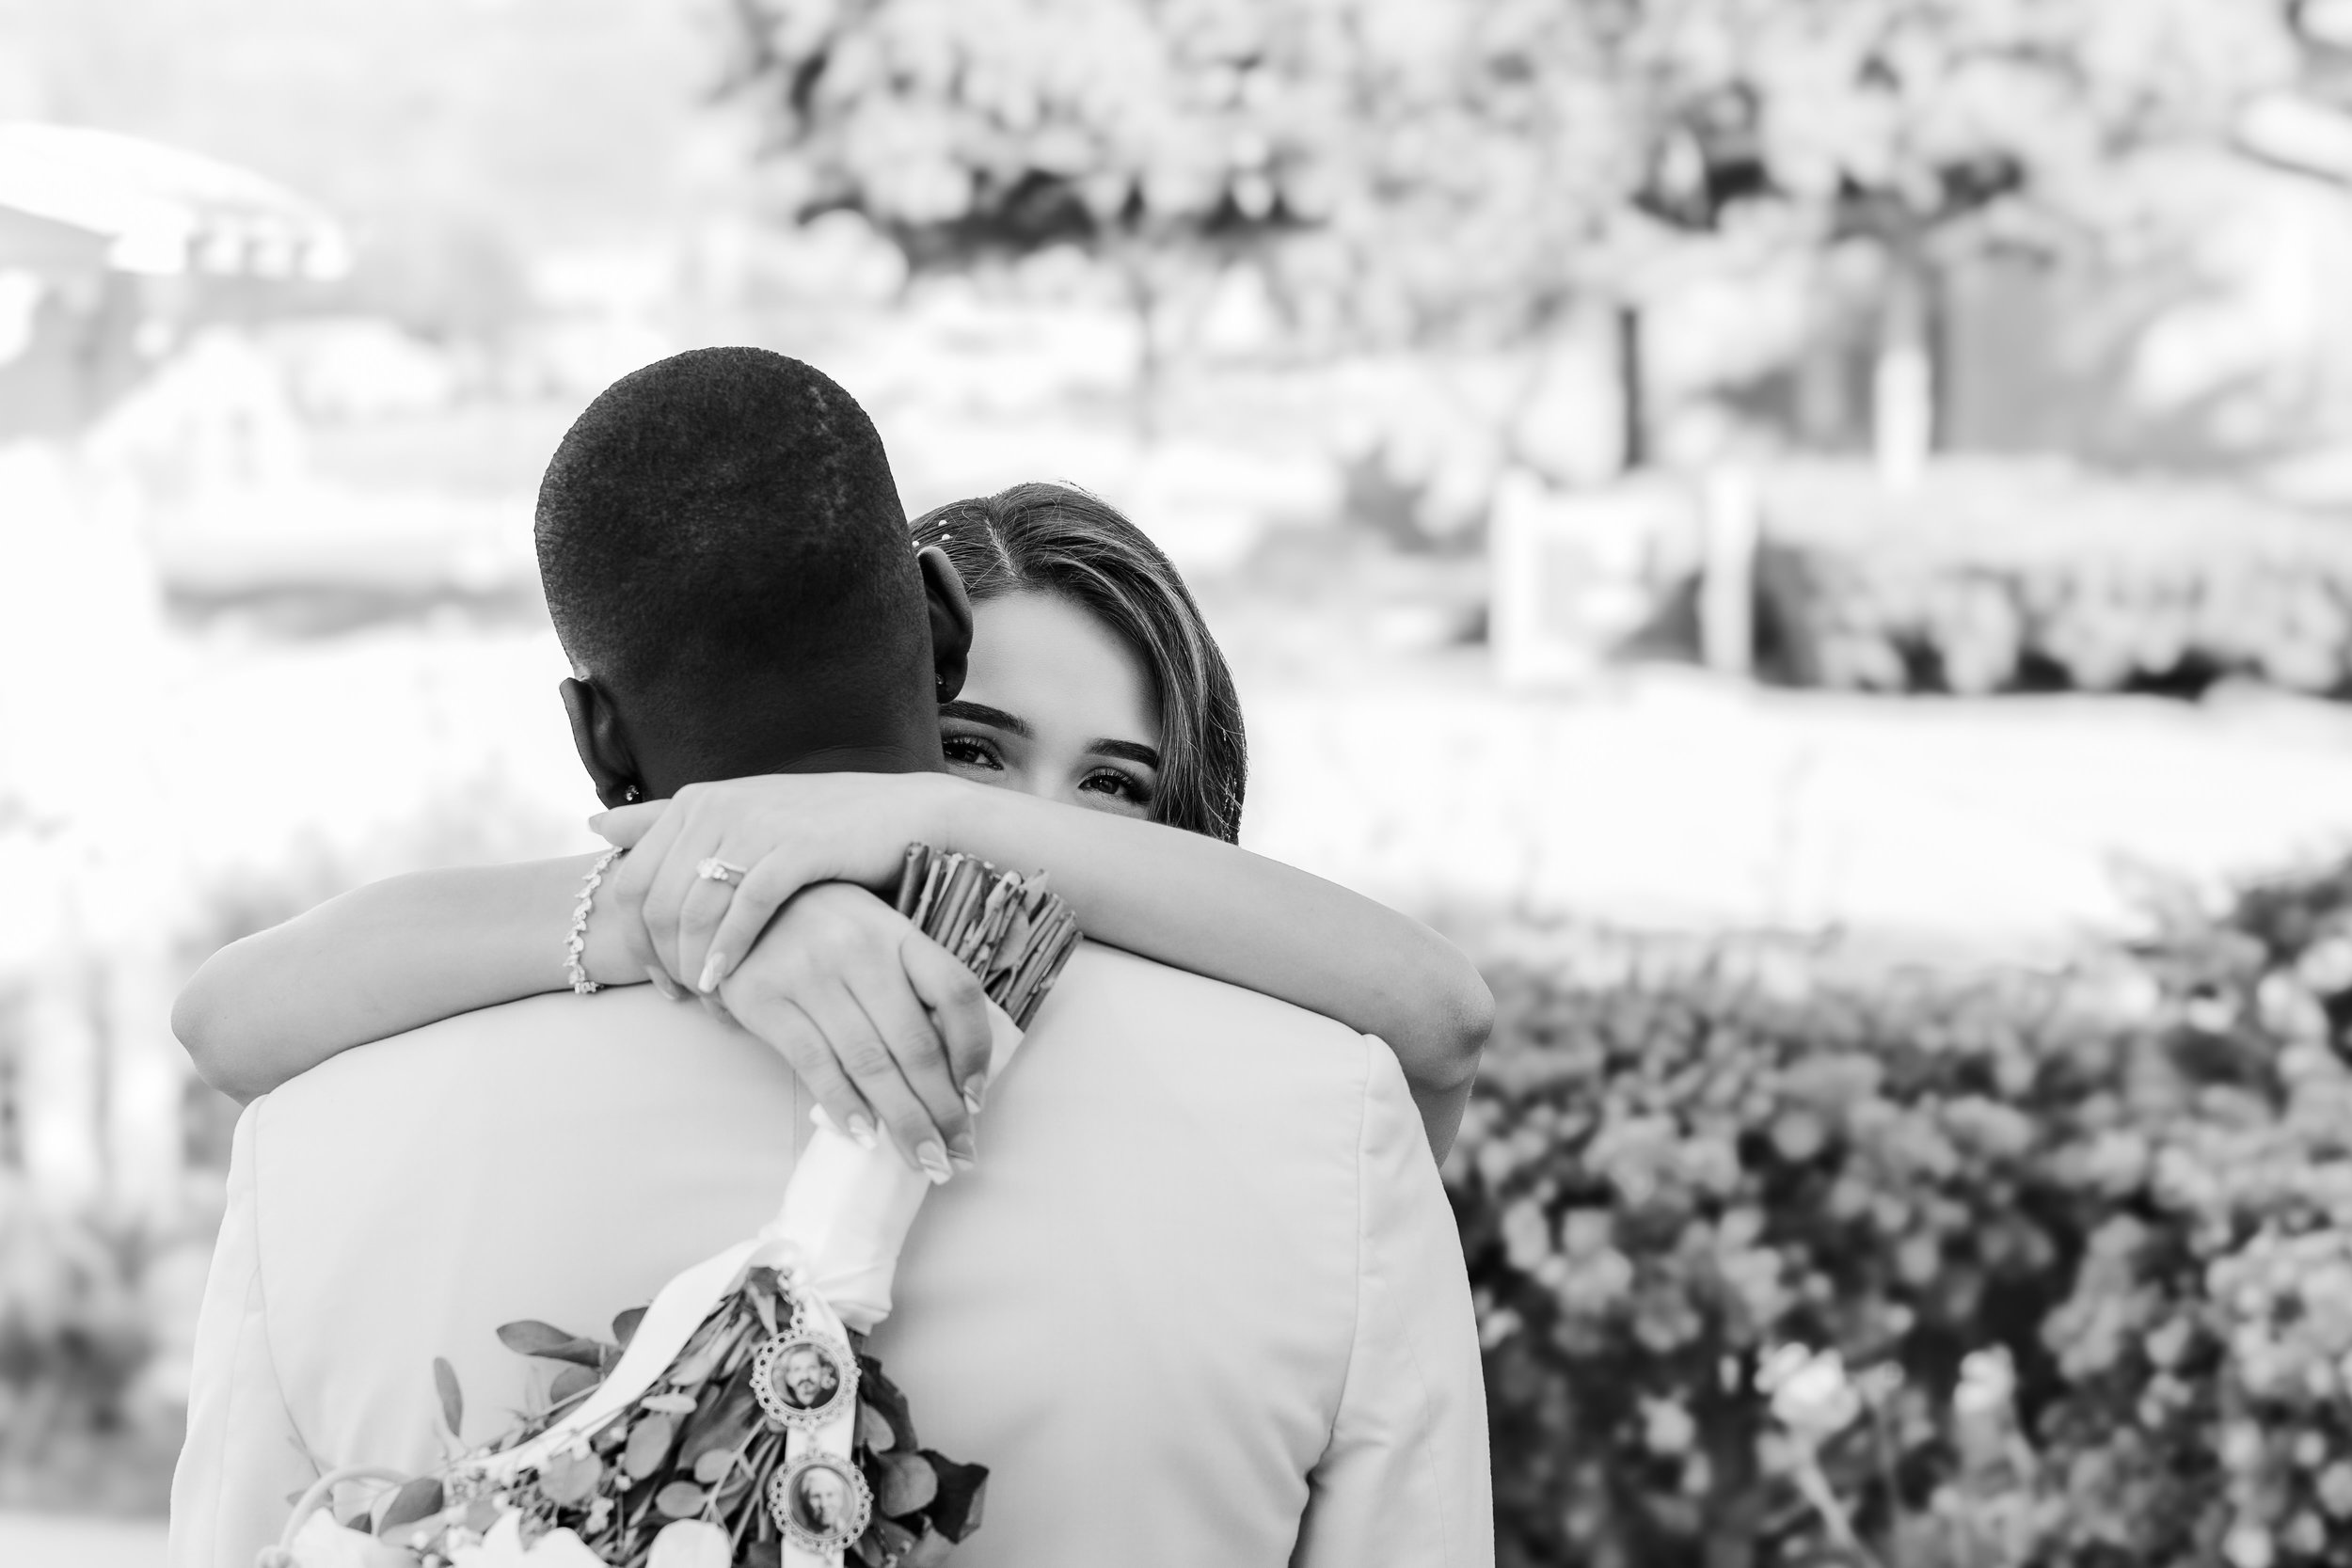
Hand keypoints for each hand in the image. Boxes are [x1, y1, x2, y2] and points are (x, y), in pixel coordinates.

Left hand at [590, 773, 951, 995]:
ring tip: (708, 998)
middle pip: (655, 902)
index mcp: (696, 800)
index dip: (635, 941)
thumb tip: (596, 825)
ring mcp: (755, 824)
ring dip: (693, 964)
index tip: (661, 980)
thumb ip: (667, 821)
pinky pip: (744, 909)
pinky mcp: (795, 847)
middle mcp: (716, 806)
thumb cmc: (821, 827)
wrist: (904, 815)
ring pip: (693, 909)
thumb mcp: (738, 815)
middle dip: (662, 960)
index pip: (631, 881)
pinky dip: (730, 951)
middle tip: (684, 998)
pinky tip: (729, 982)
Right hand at [714, 882, 993, 1180]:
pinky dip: (844, 1105)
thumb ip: (910, 986)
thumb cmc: (826, 929)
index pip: (955, 991)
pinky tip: (865, 1136)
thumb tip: (955, 1070)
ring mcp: (810, 973)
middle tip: (957, 1157)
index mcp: (898, 933)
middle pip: (915, 1043)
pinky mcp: (766, 999)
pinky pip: (814, 1063)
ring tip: (923, 1159)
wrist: (738, 903)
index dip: (974, 1050)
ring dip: (902, 1120)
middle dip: (942, 1109)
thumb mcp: (876, 936)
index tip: (978, 1100)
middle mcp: (859, 949)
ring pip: (870, 1062)